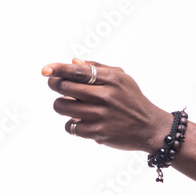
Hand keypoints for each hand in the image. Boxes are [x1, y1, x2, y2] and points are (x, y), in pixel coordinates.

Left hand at [41, 58, 172, 151]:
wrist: (149, 127)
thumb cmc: (132, 99)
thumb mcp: (122, 78)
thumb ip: (98, 68)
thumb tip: (72, 62)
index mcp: (111, 79)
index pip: (78, 71)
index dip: (58, 69)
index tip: (45, 70)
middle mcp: (105, 96)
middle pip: (64, 87)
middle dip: (56, 85)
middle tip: (58, 86)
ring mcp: (101, 115)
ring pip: (62, 106)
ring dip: (62, 105)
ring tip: (71, 105)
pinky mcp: (97, 132)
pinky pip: (69, 126)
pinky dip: (72, 123)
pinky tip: (82, 120)